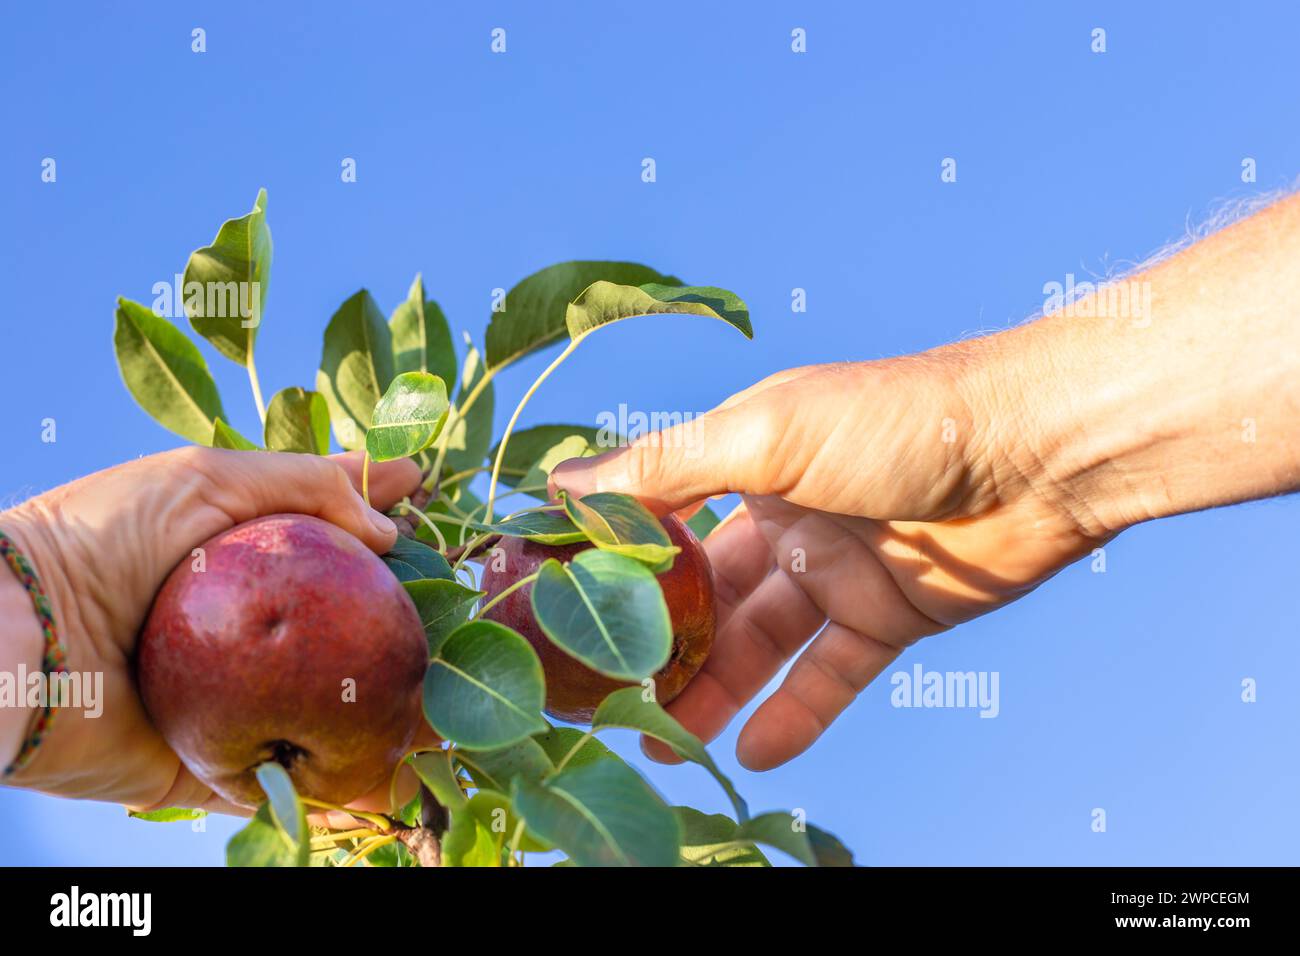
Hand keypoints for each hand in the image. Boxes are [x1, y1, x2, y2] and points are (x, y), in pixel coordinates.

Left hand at [0, 446, 421, 813]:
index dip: (376, 513)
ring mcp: (228, 697)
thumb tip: (391, 527)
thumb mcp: (205, 478)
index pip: (325, 529)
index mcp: (232, 555)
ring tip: (450, 698)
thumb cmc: (101, 539)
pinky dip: (336, 785)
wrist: (20, 639)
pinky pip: (283, 782)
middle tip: (461, 606)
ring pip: (323, 706)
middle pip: (334, 622)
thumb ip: (304, 485)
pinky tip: (397, 774)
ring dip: (382, 708)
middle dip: (396, 616)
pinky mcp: (208, 764)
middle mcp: (240, 627)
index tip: (428, 493)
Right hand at [554, 192, 1299, 770]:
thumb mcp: (766, 432)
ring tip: (661, 741)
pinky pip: (831, 675)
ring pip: (759, 643)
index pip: (663, 517)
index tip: (556, 609)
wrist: (1039, 452)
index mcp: (750, 461)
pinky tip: (754, 752)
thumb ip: (667, 467)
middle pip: (706, 595)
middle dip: (658, 645)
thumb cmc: (898, 420)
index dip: (613, 562)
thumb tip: (562, 483)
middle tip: (605, 698)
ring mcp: (837, 570)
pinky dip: (797, 714)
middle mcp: (787, 517)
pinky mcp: (890, 617)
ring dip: (713, 690)